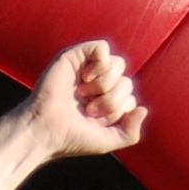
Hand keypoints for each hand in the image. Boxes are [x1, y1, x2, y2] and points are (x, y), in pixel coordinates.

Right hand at [26, 41, 145, 160]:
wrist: (45, 130)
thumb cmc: (71, 137)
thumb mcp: (107, 141)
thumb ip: (131, 133)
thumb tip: (143, 109)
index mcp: (106, 101)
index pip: (130, 97)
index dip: (119, 110)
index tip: (97, 121)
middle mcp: (99, 84)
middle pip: (128, 81)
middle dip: (112, 100)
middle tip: (89, 110)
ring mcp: (87, 68)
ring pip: (119, 63)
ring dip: (106, 84)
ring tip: (83, 95)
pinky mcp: (76, 56)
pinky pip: (102, 48)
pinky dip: (99, 64)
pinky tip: (85, 78)